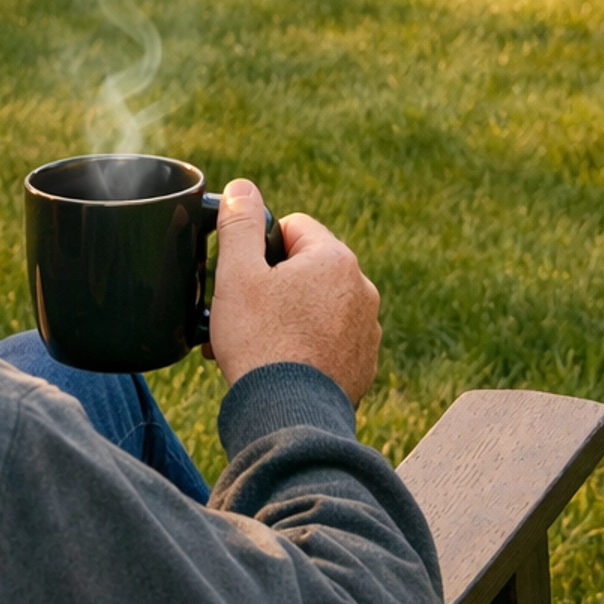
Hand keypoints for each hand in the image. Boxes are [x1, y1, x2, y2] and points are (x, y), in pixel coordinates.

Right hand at [206, 180, 380, 406]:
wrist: (288, 415)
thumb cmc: (260, 342)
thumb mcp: (237, 274)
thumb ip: (240, 223)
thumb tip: (242, 187)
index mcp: (335, 259)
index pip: (292, 227)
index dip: (259, 248)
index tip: (243, 278)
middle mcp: (362, 290)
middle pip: (305, 268)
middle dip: (272, 287)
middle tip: (242, 315)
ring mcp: (366, 331)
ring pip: (317, 306)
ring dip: (288, 317)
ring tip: (256, 345)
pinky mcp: (363, 366)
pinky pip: (329, 341)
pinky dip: (305, 347)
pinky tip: (279, 365)